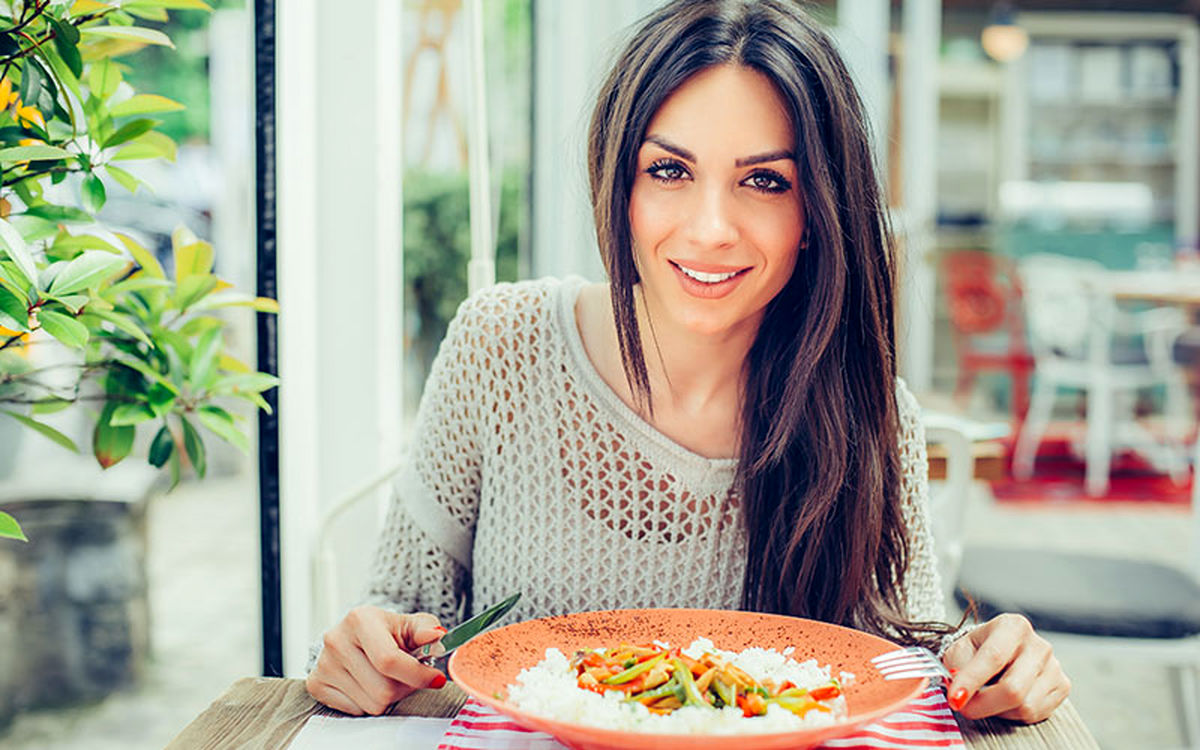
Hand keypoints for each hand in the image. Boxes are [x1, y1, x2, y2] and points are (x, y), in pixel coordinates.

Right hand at [306, 606, 447, 714]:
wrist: (358, 636)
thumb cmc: (389, 632)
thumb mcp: (411, 624)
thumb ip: (427, 629)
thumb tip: (437, 635)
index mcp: (360, 619)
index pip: (389, 660)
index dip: (418, 675)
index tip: (437, 678)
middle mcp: (336, 640)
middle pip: (383, 689)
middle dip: (404, 687)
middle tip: (407, 676)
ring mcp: (323, 663)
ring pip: (371, 704)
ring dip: (388, 697)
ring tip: (386, 677)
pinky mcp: (316, 684)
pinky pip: (355, 711)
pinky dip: (368, 702)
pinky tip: (368, 683)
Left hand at [941, 613, 1069, 722]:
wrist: (998, 653)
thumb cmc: (977, 651)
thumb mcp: (959, 651)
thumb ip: (957, 668)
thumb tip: (959, 690)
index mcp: (1011, 626)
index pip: (993, 657)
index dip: (972, 681)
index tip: (955, 698)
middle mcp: (1038, 644)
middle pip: (1013, 688)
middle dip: (983, 704)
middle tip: (964, 707)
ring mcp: (1054, 666)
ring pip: (1024, 706)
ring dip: (998, 710)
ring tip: (988, 697)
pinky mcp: (1062, 686)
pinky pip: (1036, 714)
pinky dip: (1014, 714)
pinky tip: (1006, 700)